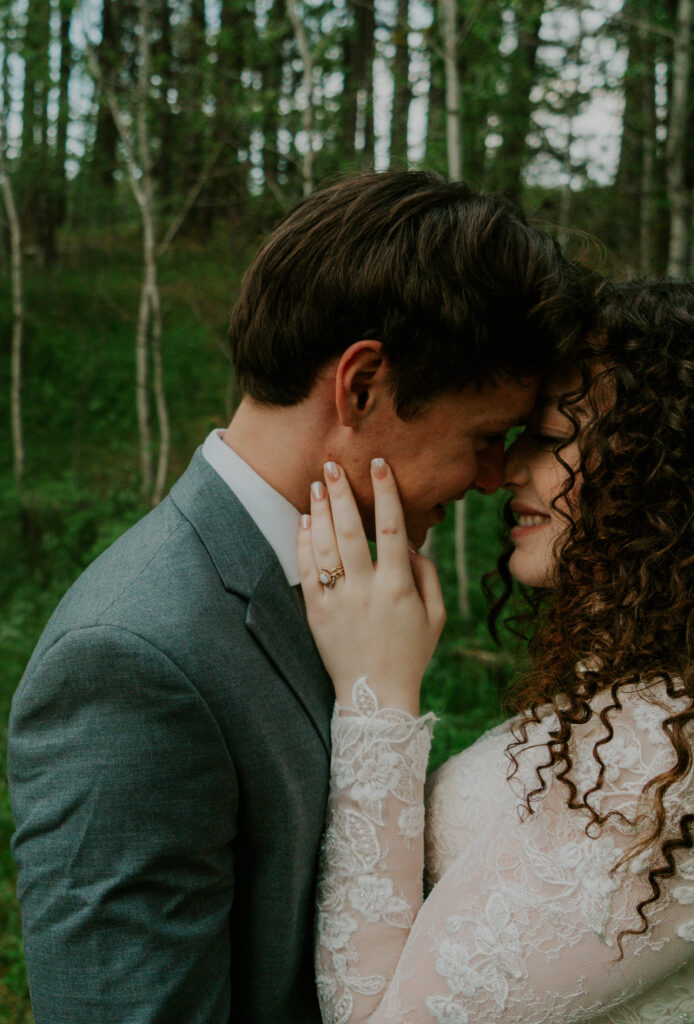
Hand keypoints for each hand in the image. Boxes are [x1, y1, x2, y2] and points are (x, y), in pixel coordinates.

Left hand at [297, 459, 445, 714]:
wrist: (375, 697)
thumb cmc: (410, 655)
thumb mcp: (435, 617)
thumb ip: (428, 577)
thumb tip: (414, 545)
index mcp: (398, 587)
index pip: (393, 529)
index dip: (387, 493)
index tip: (380, 466)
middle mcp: (366, 589)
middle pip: (352, 530)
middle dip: (342, 493)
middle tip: (333, 465)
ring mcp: (338, 600)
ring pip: (326, 545)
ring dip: (321, 511)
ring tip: (317, 484)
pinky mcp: (316, 611)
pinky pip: (307, 570)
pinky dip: (305, 542)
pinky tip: (305, 521)